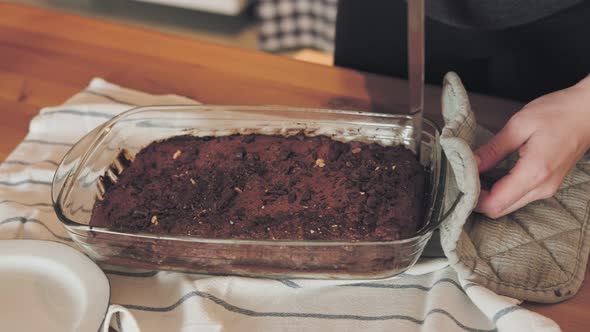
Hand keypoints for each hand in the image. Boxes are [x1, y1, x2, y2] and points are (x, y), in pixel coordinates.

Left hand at [474, 75, 589, 218]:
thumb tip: (470, 164)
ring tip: (475, 175)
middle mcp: (542, 188)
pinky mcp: (547, 184)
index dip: (473, 199)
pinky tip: (491, 174)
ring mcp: (547, 188)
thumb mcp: (519, 125)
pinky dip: (502, 190)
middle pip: (500, 210)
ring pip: (509, 205)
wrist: (589, 111)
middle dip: (478, 200)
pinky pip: (519, 196)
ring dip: (489, 196)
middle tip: (462, 180)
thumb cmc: (559, 112)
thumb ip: (493, 149)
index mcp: (534, 173)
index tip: (459, 184)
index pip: (495, 203)